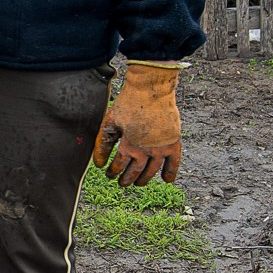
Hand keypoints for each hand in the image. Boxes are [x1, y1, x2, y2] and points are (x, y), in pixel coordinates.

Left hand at [94, 61, 182, 184]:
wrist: (151, 89)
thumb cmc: (128, 104)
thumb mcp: (111, 122)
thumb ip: (103, 144)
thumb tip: (98, 164)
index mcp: (129, 145)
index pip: (119, 165)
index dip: (113, 171)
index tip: (109, 173)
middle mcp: (146, 150)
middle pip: (136, 171)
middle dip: (127, 179)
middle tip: (122, 183)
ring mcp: (161, 147)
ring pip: (152, 170)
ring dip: (144, 179)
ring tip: (138, 183)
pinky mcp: (173, 141)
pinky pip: (174, 162)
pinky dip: (171, 172)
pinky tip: (166, 180)